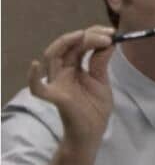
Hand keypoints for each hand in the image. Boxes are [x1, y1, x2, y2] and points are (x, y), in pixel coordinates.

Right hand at [29, 26, 115, 149]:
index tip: (112, 32)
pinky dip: (33, 77)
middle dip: (87, 35)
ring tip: (84, 36)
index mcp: (75, 67)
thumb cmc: (95, 108)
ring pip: (52, 57)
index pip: (80, 44)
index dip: (94, 34)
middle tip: (107, 35)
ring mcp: (58, 83)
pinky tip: (35, 65)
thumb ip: (101, 62)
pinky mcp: (56, 97)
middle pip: (67, 46)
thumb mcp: (102, 81)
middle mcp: (63, 72)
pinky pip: (38, 88)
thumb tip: (109, 41)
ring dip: (66, 43)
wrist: (93, 132)